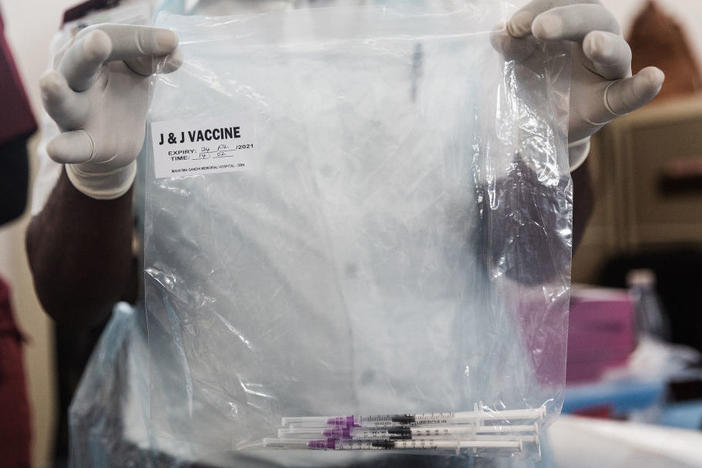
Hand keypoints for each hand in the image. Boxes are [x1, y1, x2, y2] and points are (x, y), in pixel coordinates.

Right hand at [40, 24, 181, 198]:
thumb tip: (174, 53)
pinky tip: (54, 150)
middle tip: (100, 40)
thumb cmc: (122, 93)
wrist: (117, 140)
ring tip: (50, 82)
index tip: (171, 41)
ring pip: (62, 102)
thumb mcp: (138, 71)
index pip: (112, 39)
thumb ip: (152, 59)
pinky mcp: (84, 143)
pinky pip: (72, 146)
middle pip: (77, 62)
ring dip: (56, 93)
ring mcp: (74, 112)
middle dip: (87, 51)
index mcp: (88, 52)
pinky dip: (64, 149)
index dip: (140, 39)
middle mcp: (73, 78)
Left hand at [495, 0, 663, 169]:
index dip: (538, 8)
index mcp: (572, 24)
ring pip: (616, 50)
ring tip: (593, 43)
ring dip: (605, 44)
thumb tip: (500, 34)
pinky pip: (630, 94)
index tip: (513, 27)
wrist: (539, 123)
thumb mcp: (519, 62)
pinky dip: (642, 87)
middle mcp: (596, 39)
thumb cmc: (536, 81)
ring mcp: (608, 71)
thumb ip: (512, 47)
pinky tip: (653, 77)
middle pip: (592, 18)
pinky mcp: (610, 103)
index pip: (563, 3)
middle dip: (565, 19)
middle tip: (540, 28)